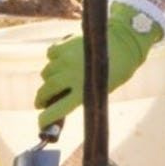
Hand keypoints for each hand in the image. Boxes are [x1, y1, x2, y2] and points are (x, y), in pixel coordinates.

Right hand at [34, 2, 163, 130]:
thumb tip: (55, 104)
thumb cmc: (113, 72)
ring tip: (57, 79)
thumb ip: (78, 96)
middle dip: (41, 98)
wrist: (123, 43)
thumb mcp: (98, 90)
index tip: (41, 122)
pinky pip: (50, 54)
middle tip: (42, 102)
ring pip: (46, 72)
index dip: (46, 118)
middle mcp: (72, 75)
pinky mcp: (65, 44)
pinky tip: (62, 59)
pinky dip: (53, 58)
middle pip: (47, 90)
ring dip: (48, 78)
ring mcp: (66, 59)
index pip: (57, 109)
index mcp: (83, 91)